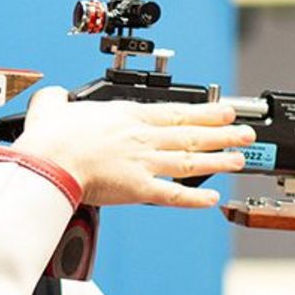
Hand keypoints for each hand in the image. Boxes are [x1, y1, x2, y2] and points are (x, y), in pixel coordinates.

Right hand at [11, 86, 253, 207]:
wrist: (49, 161)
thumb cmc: (50, 138)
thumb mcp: (52, 106)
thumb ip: (58, 98)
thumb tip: (54, 96)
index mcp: (126, 117)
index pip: (175, 112)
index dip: (204, 112)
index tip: (223, 110)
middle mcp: (142, 138)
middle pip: (191, 134)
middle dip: (222, 134)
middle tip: (245, 133)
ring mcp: (143, 163)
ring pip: (190, 161)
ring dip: (218, 161)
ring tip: (239, 160)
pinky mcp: (138, 189)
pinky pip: (173, 194)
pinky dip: (194, 198)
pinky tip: (211, 199)